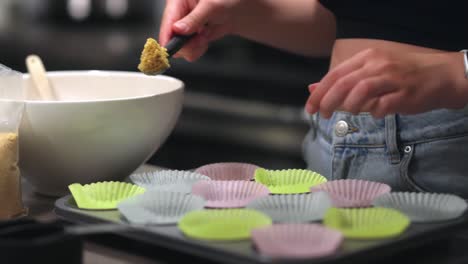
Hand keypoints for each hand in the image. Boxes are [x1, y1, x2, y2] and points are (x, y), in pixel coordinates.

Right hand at [159, 0, 242, 60]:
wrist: (239, 9)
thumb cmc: (226, 0)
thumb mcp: (212, 6)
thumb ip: (195, 18)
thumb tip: (178, 29)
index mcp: (177, 1)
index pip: (167, 20)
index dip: (166, 36)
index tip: (168, 49)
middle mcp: (178, 14)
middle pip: (171, 37)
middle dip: (188, 43)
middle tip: (202, 37)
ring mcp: (184, 27)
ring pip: (180, 47)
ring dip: (195, 46)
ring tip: (207, 33)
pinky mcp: (191, 37)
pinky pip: (189, 51)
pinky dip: (199, 48)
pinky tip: (206, 38)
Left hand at [305, 48, 467, 117]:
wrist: (439, 75)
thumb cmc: (400, 75)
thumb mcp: (369, 71)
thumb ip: (341, 81)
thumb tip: (312, 88)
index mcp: (366, 58)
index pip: (335, 74)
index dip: (319, 92)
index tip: (310, 108)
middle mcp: (378, 65)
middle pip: (344, 83)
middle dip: (328, 101)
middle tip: (323, 115)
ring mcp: (392, 78)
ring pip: (362, 90)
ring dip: (350, 106)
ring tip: (351, 113)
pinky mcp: (405, 93)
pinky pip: (384, 104)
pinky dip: (375, 112)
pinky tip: (377, 114)